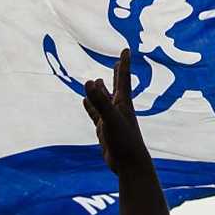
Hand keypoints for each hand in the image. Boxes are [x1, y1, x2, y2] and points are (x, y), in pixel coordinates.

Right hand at [82, 49, 152, 176]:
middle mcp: (119, 109)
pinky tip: (85, 101)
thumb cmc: (124, 141)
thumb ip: (100, 101)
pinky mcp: (104, 130)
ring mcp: (112, 119)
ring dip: (102, 91)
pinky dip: (91, 106)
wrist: (129, 164)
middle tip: (117, 62)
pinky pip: (96, 114)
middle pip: (117, 87)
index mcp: (124, 103)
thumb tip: (89, 82)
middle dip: (117, 74)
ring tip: (98, 81)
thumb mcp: (110, 119)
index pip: (123, 78)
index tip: (126, 50)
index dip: (124, 63)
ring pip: (105, 101)